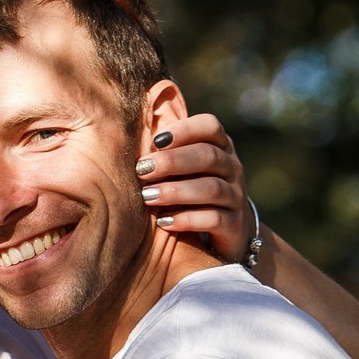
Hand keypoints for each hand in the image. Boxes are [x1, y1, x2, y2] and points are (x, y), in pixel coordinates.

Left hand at [137, 112, 252, 263]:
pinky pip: (214, 219)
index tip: (155, 141)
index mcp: (220, 147)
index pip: (209, 126)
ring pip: (211, 188)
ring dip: (176, 191)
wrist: (230, 231)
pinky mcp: (234, 225)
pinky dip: (187, 219)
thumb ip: (166, 152)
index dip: (183, 130)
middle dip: (172, 161)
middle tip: (142, 169)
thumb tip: (122, 134)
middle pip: (208, 156)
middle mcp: (232, 168)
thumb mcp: (185, 169)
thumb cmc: (194, 190)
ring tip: (147, 196)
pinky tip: (164, 222)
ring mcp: (236, 197)